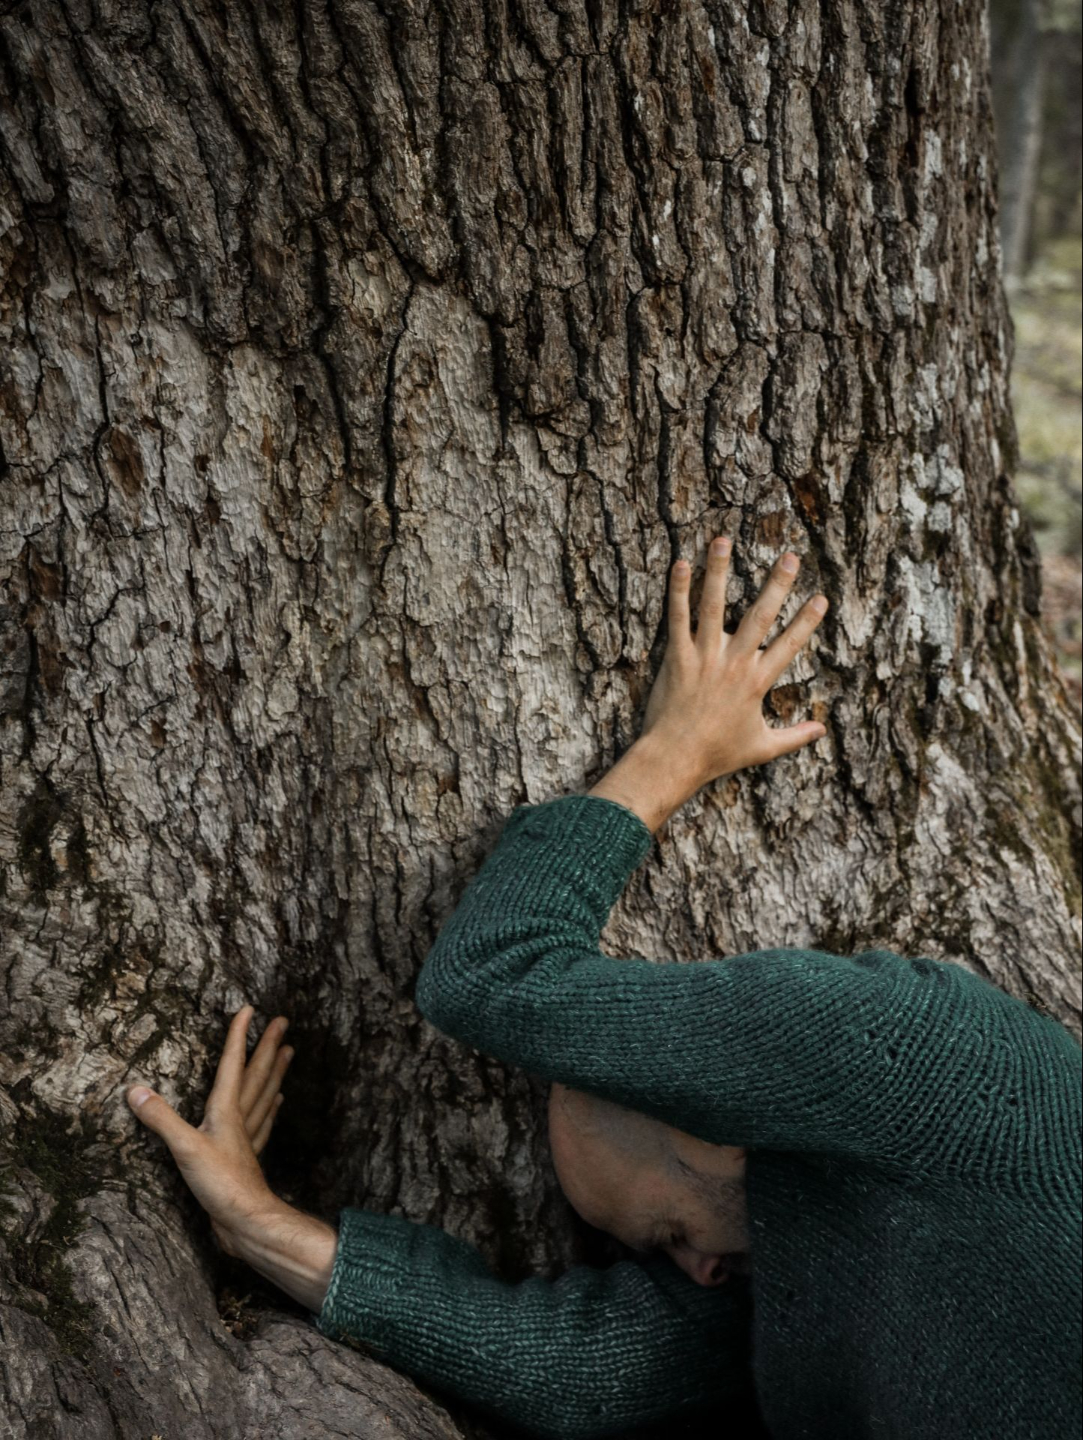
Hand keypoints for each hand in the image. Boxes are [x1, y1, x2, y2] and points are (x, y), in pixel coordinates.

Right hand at [126, 1004, 292, 1244]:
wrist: (245, 1221)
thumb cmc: (220, 1184)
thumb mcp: (184, 1149)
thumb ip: (161, 1119)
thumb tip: (135, 1091)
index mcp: (226, 1111)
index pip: (232, 1064)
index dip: (239, 1036)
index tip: (249, 1009)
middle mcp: (240, 1119)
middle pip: (256, 1075)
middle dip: (268, 1047)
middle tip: (283, 1022)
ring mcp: (247, 1138)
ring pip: (264, 1096)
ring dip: (275, 1073)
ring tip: (289, 1052)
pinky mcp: (247, 1158)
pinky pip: (263, 1124)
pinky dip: (270, 1108)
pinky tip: (278, 1102)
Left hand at [589, 538, 827, 830]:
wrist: (675, 759)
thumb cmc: (718, 755)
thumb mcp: (763, 748)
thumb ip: (794, 736)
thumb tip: (821, 730)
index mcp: (757, 682)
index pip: (789, 644)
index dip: (807, 620)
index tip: (821, 597)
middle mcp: (734, 664)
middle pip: (760, 616)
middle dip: (777, 584)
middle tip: (791, 556)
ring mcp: (704, 657)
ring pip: (714, 606)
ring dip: (719, 570)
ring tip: (723, 540)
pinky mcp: (676, 657)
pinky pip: (677, 618)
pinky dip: (678, 590)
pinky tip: (681, 563)